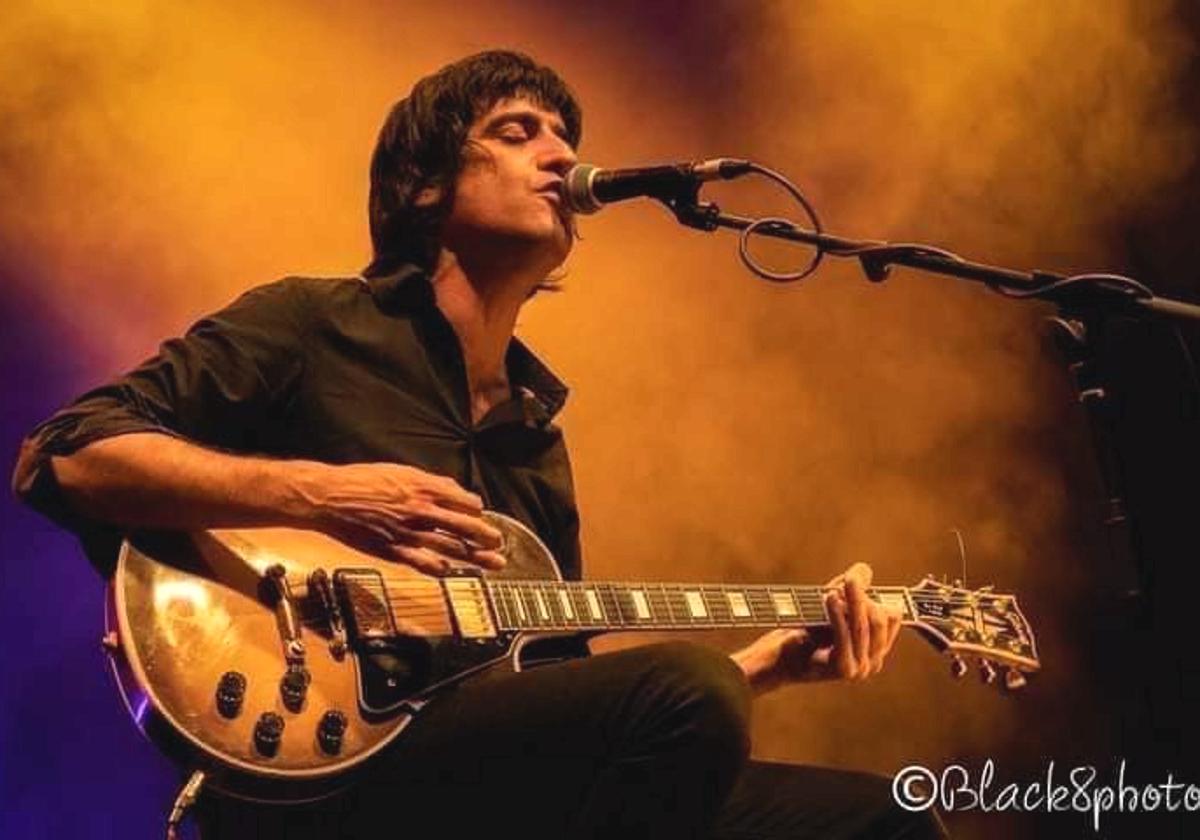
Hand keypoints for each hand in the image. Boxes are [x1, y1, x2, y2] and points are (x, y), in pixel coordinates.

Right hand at [293, 462, 504, 574]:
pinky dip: (439, 569)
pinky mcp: (393, 551)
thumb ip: (429, 482)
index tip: (480, 516)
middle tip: (499, 544)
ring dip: (475, 557)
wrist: (330, 498)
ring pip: (451, 548)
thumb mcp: (401, 471)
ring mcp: (408, 533)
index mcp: (424, 488)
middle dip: (486, 537)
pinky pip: (422, 563)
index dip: (476, 510)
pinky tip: (449, 572)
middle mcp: (421, 511)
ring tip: (492, 564)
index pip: (464, 502)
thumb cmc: (362, 481)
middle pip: (464, 527)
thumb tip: (452, 489)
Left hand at [731, 562, 902, 694]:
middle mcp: (874, 662)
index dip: (874, 596)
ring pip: (864, 626)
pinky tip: (830, 599)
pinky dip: (839, 615)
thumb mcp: (832, 604)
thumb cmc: (805, 631)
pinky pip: (847, 637)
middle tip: (846, 580)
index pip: (893, 617)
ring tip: (835, 586)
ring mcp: (861, 669)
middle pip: (881, 620)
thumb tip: (864, 569)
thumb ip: (850, 588)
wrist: (778, 659)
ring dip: (852, 601)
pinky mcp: (844, 670)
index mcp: (877, 649)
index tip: (852, 581)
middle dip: (862, 598)